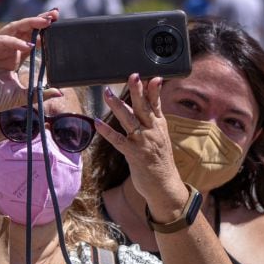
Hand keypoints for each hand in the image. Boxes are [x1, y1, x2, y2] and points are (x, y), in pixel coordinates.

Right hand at [0, 11, 60, 118]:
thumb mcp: (20, 95)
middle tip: (55, 15)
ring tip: (45, 22)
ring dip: (30, 24)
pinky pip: (0, 39)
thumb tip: (60, 91)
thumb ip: (39, 92)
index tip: (58, 25)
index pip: (32, 39)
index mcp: (14, 57)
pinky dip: (14, 41)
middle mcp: (5, 48)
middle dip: (40, 21)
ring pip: (14, 29)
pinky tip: (27, 45)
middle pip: (25, 29)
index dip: (44, 32)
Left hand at [95, 74, 188, 218]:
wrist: (165, 186)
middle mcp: (153, 132)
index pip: (156, 105)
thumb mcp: (159, 137)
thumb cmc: (159, 160)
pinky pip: (118, 141)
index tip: (153, 76)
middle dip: (138, 91)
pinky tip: (98, 123)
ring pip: (129, 120)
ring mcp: (144, 143)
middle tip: (132, 76)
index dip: (154, 90)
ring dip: (118, 106)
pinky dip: (107, 131)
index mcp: (159, 126)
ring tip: (107, 93)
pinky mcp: (134, 155)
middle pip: (143, 108)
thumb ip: (150, 120)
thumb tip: (140, 103)